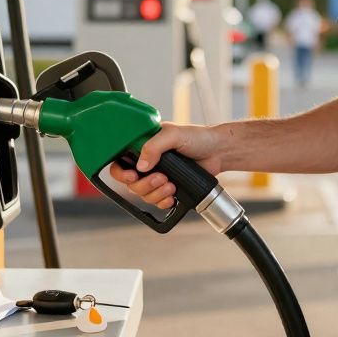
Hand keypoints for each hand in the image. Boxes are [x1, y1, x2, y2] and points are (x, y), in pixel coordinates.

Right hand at [107, 122, 225, 209]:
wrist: (218, 152)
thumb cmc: (197, 137)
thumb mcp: (174, 135)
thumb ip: (154, 146)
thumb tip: (140, 165)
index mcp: (143, 146)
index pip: (119, 162)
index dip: (121, 173)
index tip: (133, 176)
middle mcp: (147, 162)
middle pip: (130, 183)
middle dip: (145, 185)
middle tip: (162, 179)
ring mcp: (157, 176)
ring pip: (143, 194)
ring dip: (155, 194)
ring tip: (171, 186)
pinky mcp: (167, 187)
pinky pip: (156, 201)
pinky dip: (162, 202)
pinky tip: (173, 197)